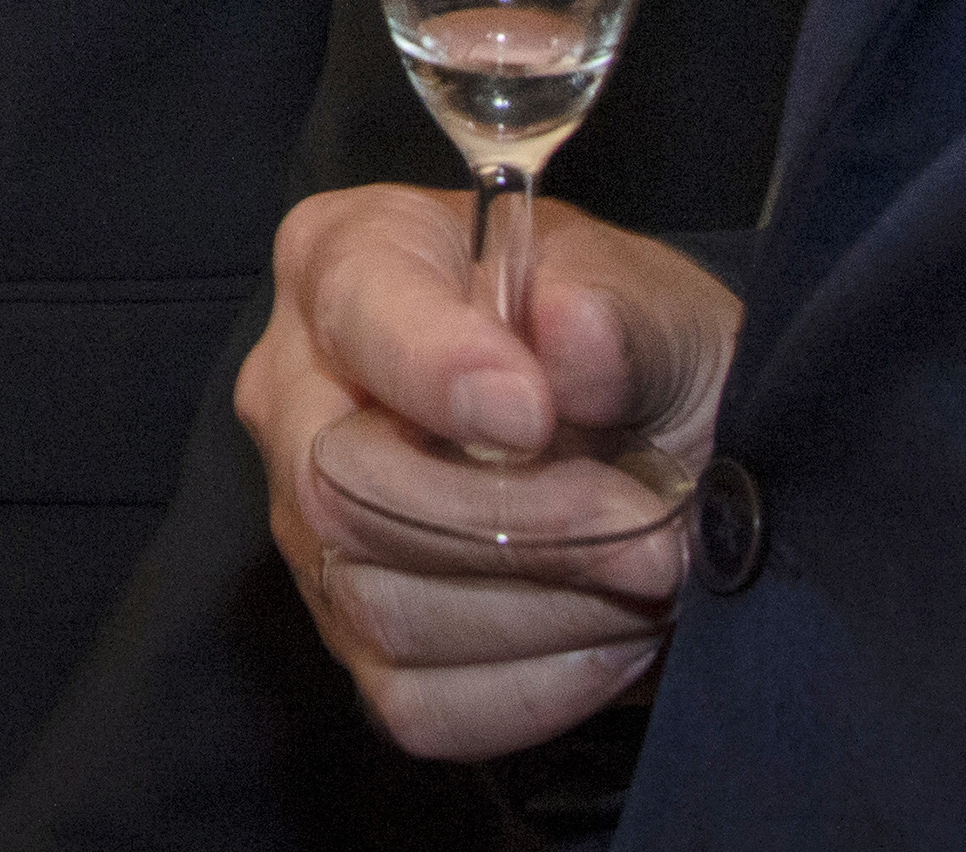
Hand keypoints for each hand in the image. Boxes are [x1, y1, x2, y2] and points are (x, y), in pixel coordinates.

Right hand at [232, 182, 743, 762]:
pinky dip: (538, 687)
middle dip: (518, 523)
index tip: (534, 413)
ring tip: (647, 572)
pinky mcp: (357, 643)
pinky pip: (420, 705)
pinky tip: (608, 636)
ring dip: (547, 611)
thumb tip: (568, 336)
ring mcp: (310, 532)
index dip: (434, 368)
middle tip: (650, 530)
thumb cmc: (639, 353)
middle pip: (341, 489)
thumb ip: (617, 313)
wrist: (669, 457)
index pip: (354, 312)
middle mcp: (295, 393)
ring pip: (383, 609)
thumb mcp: (659, 308)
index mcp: (346, 259)